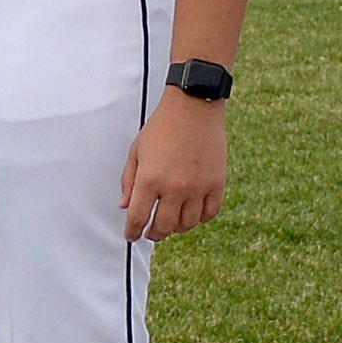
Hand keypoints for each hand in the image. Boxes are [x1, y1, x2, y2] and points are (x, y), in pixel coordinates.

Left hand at [120, 90, 229, 239]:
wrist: (193, 107)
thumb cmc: (162, 127)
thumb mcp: (137, 151)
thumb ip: (129, 180)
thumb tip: (125, 206)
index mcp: (150, 179)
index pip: (137, 218)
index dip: (132, 231)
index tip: (131, 235)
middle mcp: (174, 188)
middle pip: (163, 227)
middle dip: (153, 234)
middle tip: (151, 232)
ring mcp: (197, 187)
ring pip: (186, 225)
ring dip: (176, 227)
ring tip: (171, 222)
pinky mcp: (216, 183)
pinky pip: (209, 214)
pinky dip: (199, 218)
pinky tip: (191, 213)